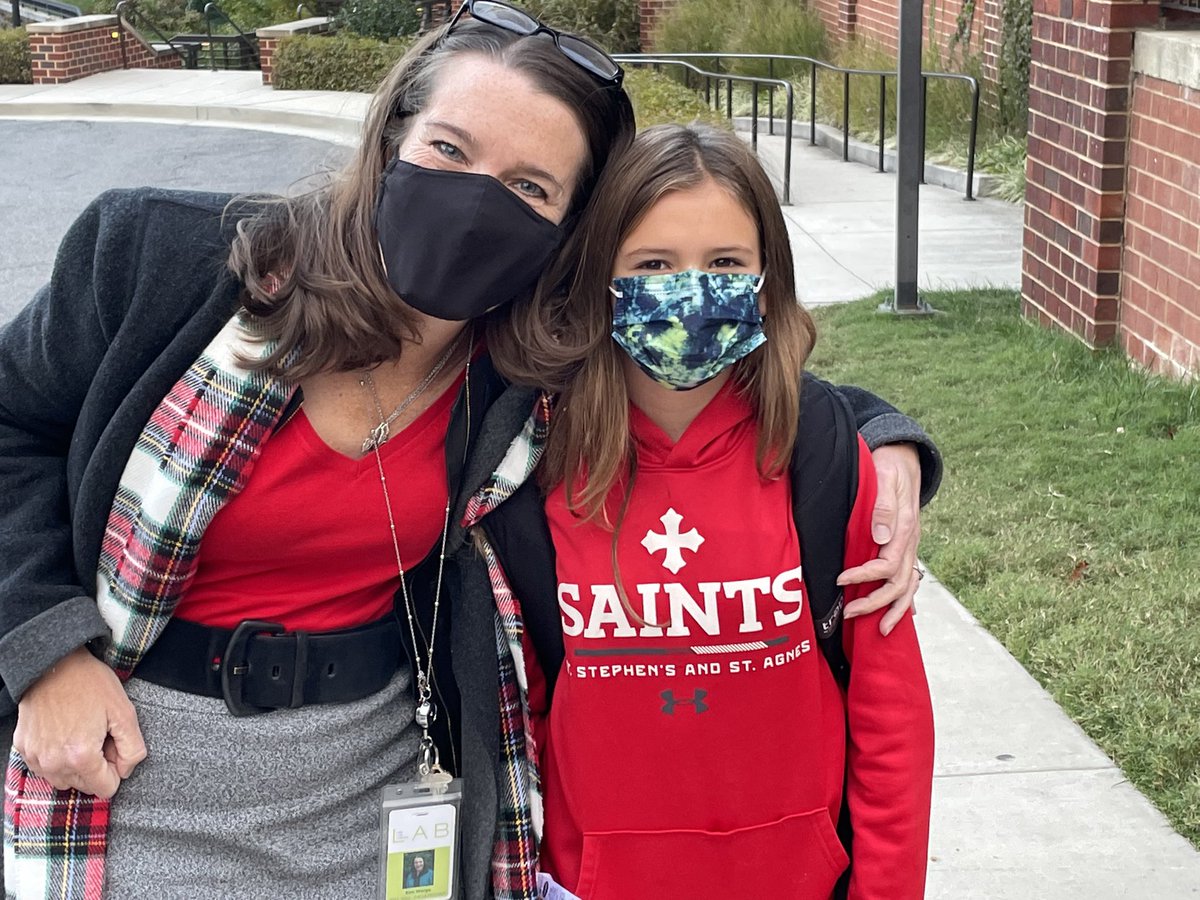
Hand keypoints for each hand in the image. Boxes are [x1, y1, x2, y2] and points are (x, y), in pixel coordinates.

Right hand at [13, 647, 145, 797]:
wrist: (54, 664)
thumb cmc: (91, 684)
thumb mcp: (125, 712)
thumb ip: (133, 749)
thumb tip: (125, 771)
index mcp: (81, 757)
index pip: (106, 789)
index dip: (117, 769)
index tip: (114, 746)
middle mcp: (54, 763)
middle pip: (85, 786)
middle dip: (97, 767)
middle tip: (100, 736)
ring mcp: (35, 758)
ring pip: (64, 780)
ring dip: (76, 766)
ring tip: (82, 733)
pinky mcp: (24, 749)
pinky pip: (45, 767)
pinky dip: (57, 757)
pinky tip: (64, 733)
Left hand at [839, 443, 922, 635]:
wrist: (905, 458)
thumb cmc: (889, 467)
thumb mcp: (886, 478)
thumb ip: (883, 506)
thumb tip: (881, 537)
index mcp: (904, 529)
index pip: (887, 565)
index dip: (864, 577)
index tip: (840, 580)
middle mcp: (910, 543)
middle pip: (899, 584)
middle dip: (875, 603)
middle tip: (849, 614)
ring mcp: (911, 547)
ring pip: (909, 587)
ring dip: (894, 610)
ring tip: (878, 630)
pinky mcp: (907, 548)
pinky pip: (910, 579)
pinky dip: (907, 600)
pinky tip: (902, 616)